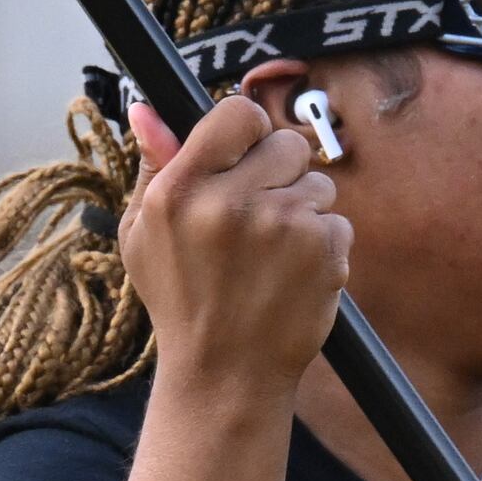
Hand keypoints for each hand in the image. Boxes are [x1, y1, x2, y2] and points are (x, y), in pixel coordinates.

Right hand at [121, 95, 350, 397]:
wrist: (226, 374)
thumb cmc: (181, 300)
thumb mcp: (143, 235)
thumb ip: (153, 166)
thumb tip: (147, 106)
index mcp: (180, 191)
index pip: (237, 112)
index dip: (248, 130)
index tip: (245, 155)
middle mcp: (230, 203)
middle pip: (287, 143)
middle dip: (279, 173)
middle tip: (258, 217)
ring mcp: (283, 226)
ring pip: (317, 182)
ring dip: (303, 211)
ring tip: (272, 255)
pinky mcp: (323, 251)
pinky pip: (337, 221)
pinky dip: (323, 245)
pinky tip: (293, 275)